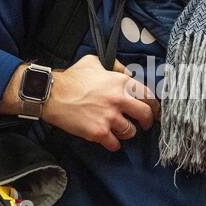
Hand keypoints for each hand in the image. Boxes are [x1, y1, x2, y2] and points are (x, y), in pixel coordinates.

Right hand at [43, 56, 157, 151]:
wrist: (52, 94)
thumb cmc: (72, 77)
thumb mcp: (95, 61)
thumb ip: (115, 66)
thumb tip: (129, 73)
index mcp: (122, 82)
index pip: (148, 95)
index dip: (153, 105)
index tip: (153, 110)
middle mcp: (119, 100)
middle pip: (146, 115)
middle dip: (148, 122)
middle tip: (145, 125)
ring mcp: (110, 117)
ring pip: (131, 131)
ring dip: (127, 133)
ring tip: (120, 131)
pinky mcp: (99, 132)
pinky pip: (115, 144)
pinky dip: (114, 144)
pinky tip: (110, 141)